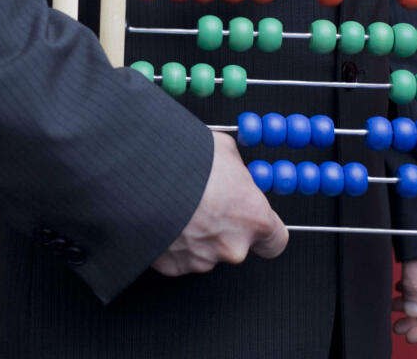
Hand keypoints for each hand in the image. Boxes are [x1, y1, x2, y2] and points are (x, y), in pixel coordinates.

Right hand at [151, 132, 288, 275]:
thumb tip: (233, 168)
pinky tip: (163, 218)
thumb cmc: (183, 162)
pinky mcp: (172, 267)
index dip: (265, 230)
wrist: (140, 177)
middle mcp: (232, 246)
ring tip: (177, 205)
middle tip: (203, 202)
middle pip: (235, 243)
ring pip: (205, 250)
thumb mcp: (222, 149)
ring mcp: (201, 260)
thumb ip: (235, 167)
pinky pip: (178, 256)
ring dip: (195, 232)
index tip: (255, 221)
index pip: (276, 240)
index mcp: (253, 218)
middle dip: (221, 226)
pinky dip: (172, 241)